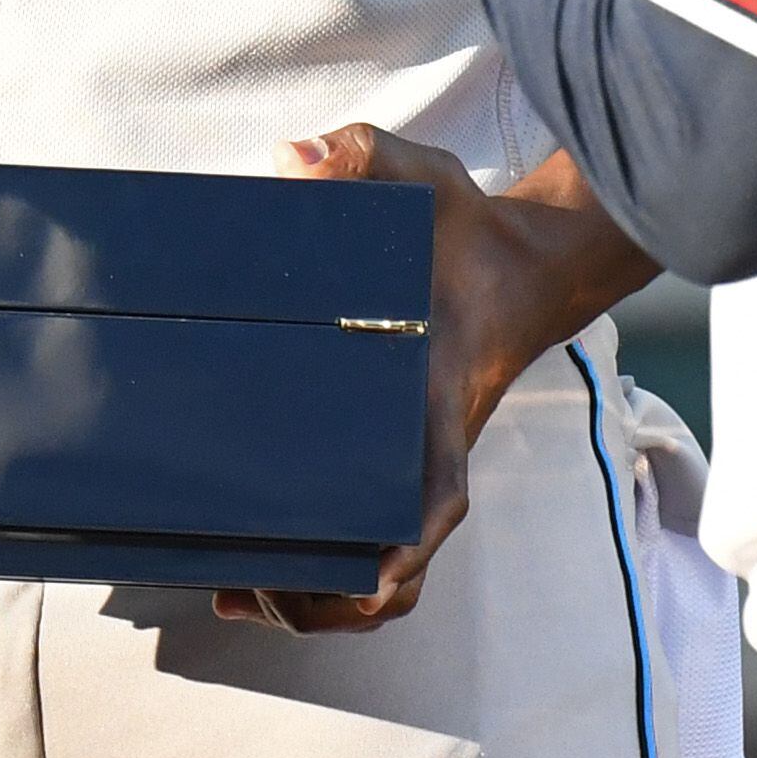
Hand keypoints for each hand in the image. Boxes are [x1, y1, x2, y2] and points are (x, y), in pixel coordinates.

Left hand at [214, 130, 652, 633]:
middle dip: (330, 599)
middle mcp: (428, 451)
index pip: (441, 492)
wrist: (517, 259)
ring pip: (384, 576)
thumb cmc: (466, 228)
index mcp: (439, 401)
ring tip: (239, 596)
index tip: (374, 577)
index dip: (411, 546)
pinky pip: (367, 543)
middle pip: (399, 566)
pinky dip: (328, 577)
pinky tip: (259, 573)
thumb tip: (295, 159)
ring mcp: (411, 467)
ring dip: (322, 602)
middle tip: (250, 589)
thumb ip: (363, 154)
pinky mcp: (392, 464)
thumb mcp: (423, 173)